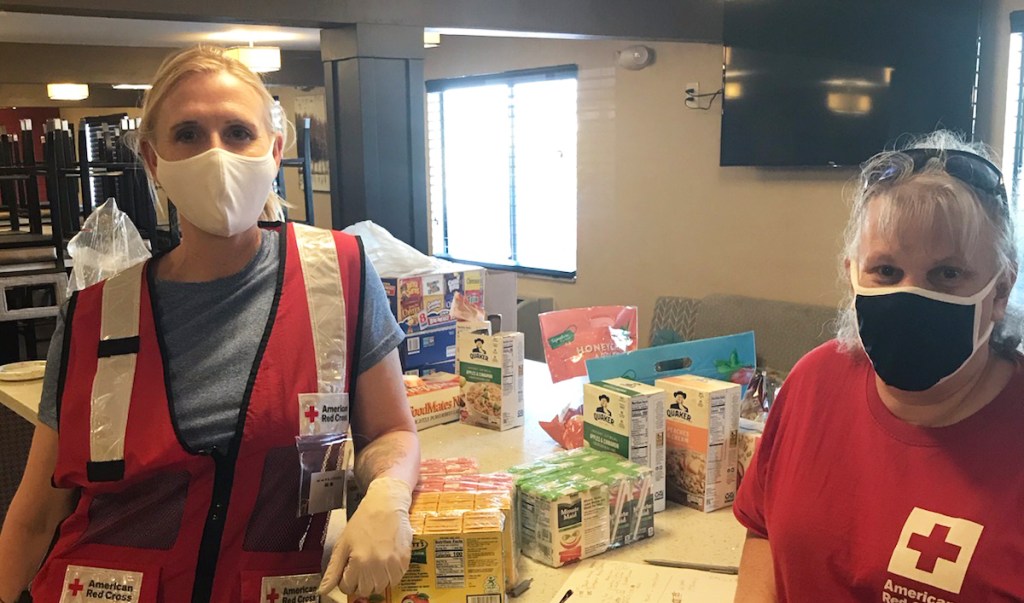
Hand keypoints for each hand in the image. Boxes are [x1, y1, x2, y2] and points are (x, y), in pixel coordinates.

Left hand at [319, 476, 412, 595]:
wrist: (387, 504)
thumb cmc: (364, 520)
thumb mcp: (343, 543)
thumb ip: (333, 570)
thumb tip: (323, 590)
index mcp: (358, 561)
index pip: (349, 587)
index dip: (346, 580)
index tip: (349, 572)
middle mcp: (376, 565)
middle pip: (366, 590)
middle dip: (361, 582)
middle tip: (361, 569)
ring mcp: (392, 563)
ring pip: (382, 587)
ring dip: (376, 580)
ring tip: (374, 565)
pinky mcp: (405, 560)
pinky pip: (396, 579)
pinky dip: (390, 575)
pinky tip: (385, 562)